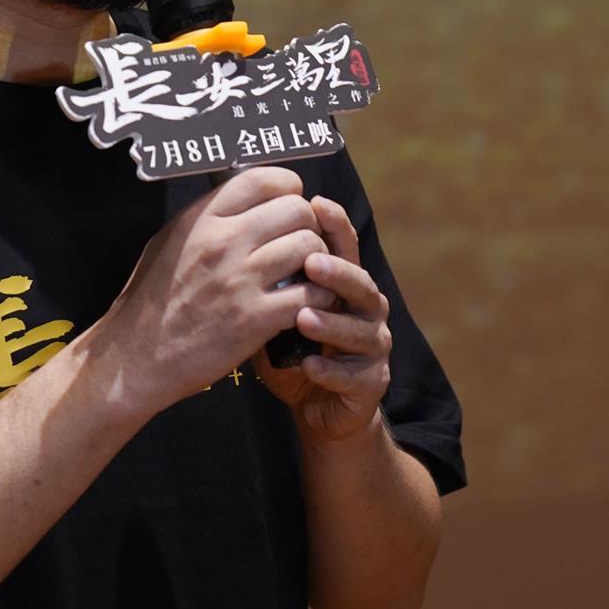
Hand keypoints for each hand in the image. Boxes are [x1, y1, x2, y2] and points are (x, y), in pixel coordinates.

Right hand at [97, 167, 336, 416]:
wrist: (135, 357)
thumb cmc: (151, 302)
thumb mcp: (169, 243)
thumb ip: (206, 220)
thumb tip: (244, 202)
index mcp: (201, 218)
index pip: (264, 179)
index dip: (288, 190)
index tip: (288, 209)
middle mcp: (223, 241)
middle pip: (297, 210)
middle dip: (308, 227)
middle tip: (301, 248)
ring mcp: (240, 279)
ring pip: (310, 247)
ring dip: (319, 262)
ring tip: (308, 278)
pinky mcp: (254, 318)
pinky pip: (311, 293)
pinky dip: (319, 299)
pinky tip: (308, 306)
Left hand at [257, 196, 391, 441]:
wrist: (314, 404)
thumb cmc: (291, 346)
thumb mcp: (274, 307)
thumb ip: (269, 276)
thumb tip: (236, 230)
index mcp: (343, 283)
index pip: (343, 246)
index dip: (335, 224)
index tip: (316, 204)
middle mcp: (365, 309)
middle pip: (360, 282)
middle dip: (337, 272)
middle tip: (311, 263)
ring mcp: (373, 346)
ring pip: (362, 329)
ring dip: (333, 323)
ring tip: (304, 319)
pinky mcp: (371, 383)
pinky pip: (355, 375)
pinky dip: (331, 370)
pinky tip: (309, 365)